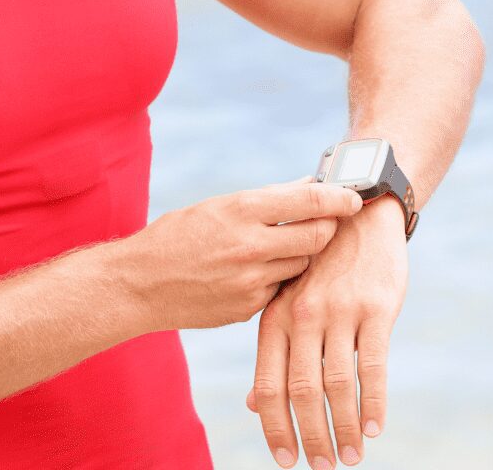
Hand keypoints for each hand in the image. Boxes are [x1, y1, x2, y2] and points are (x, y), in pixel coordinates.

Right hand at [126, 176, 362, 330]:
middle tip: (327, 221)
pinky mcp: (249, 308)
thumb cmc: (178, 237)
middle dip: (328, 227)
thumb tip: (310, 185)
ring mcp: (251, 280)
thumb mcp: (219, 206)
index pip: (310, 199)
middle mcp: (251, 245)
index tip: (354, 197)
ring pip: (303, 263)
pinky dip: (279, 278)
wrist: (139, 285)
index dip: (340, 197)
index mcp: (241, 210)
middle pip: (318, 235)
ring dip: (303, 253)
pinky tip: (259, 271)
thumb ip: (268, 199)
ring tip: (284, 246)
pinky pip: (281, 289)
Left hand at [245, 191, 408, 468]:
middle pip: (301, 392)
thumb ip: (273, 353)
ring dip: (345, 428)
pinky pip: (373, 365)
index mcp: (276, 318)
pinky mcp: (376, 307)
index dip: (275, 429)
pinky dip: (374, 402)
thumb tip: (255, 405)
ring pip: (337, 385)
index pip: (269, 386)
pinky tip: (376, 428)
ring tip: (351, 457)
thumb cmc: (321, 265)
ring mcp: (339, 311)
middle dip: (311, 437)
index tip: (284, 461)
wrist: (360, 212)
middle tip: (322, 467)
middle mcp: (302, 316)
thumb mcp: (288, 301)